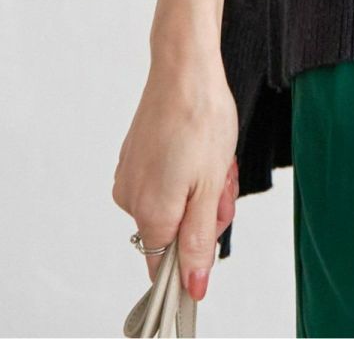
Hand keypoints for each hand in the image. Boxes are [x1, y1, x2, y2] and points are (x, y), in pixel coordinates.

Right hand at [112, 56, 238, 302]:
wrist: (185, 67)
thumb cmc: (201, 118)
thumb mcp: (210, 187)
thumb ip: (198, 240)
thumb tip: (193, 286)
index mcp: (150, 213)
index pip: (163, 265)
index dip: (194, 254)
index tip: (214, 222)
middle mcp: (130, 199)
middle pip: (175, 231)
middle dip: (207, 210)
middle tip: (223, 177)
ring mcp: (130, 175)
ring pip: (174, 203)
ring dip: (201, 187)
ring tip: (215, 155)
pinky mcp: (135, 156)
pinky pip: (165, 180)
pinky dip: (187, 170)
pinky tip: (200, 145)